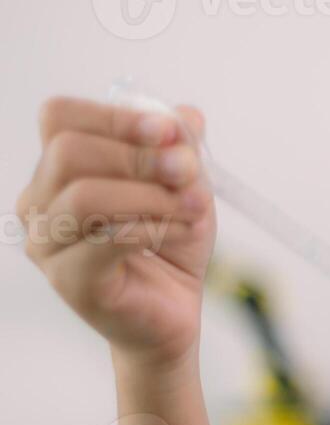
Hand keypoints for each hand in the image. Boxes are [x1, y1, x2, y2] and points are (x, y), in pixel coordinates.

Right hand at [15, 96, 214, 364]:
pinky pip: (105, 241)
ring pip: (84, 196)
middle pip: (67, 152)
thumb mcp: (186, 186)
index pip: (58, 119)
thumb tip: (187, 115)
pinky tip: (183, 230)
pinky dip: (154, 228)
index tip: (167, 130)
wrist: (173, 310)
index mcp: (58, 169)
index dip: (113, 116)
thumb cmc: (169, 243)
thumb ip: (182, 148)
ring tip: (194, 207)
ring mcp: (47, 245)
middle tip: (188, 171)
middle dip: (137, 155)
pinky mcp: (70, 281)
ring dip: (150, 195)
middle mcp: (39, 203)